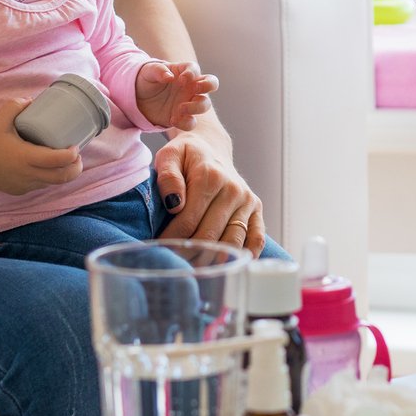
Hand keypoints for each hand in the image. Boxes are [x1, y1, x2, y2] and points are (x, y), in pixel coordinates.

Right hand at [0, 98, 84, 194]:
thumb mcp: (0, 120)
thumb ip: (15, 106)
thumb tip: (32, 101)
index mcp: (25, 157)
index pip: (56, 160)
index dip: (71, 155)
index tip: (75, 146)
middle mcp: (27, 174)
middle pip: (61, 177)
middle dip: (75, 168)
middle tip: (77, 156)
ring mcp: (25, 185)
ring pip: (52, 183)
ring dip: (63, 173)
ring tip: (66, 160)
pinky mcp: (21, 190)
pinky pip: (40, 185)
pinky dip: (48, 177)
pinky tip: (48, 167)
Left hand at [135, 61, 216, 130]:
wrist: (139, 99)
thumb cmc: (146, 80)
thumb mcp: (148, 72)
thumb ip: (158, 71)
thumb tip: (169, 77)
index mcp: (183, 72)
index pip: (194, 68)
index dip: (192, 73)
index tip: (181, 80)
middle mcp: (190, 86)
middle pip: (211, 83)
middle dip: (208, 86)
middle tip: (195, 89)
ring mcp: (189, 102)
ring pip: (205, 104)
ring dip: (196, 107)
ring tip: (180, 109)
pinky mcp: (183, 117)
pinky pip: (191, 122)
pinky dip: (185, 123)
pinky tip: (173, 120)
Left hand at [153, 135, 264, 255]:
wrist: (210, 146)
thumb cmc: (186, 156)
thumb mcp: (170, 156)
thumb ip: (168, 177)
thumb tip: (174, 205)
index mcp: (210, 177)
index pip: (188, 221)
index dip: (171, 241)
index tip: (159, 251)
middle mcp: (233, 190)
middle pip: (209, 236)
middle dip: (188, 254)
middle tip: (173, 264)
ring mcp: (247, 201)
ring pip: (232, 242)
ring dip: (212, 261)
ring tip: (193, 268)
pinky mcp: (256, 210)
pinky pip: (256, 239)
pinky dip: (245, 256)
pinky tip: (228, 265)